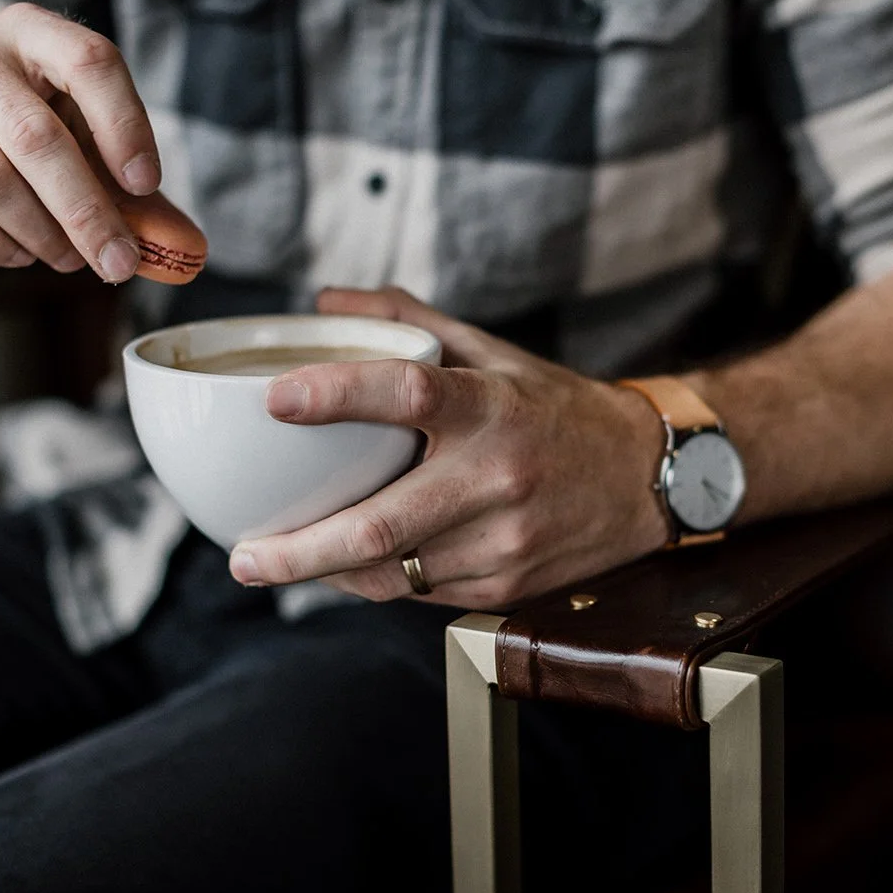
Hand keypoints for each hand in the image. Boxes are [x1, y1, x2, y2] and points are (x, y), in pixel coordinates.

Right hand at [0, 3, 157, 281]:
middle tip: (120, 262)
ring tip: (70, 259)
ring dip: (43, 236)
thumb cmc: (0, 125)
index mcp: (28, 31)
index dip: (125, 125)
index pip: (89, 61)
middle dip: (88, 214)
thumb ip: (121, 180)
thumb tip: (183, 246)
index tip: (145, 184)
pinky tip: (20, 254)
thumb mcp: (63, 127)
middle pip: (39, 140)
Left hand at [228, 288, 672, 609]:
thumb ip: (407, 326)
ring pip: (393, 572)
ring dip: (328, 572)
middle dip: (300, 551)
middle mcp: (499, 479)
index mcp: (492, 408)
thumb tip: (326, 301)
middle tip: (243, 557)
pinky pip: (418, 591)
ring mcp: (504, 542)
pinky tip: (346, 566)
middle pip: (383, 525)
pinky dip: (373, 581)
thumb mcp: (492, 352)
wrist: (648, 478)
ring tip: (279, 561)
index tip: (274, 400)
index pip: (408, 395)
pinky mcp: (506, 586)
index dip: (337, 395)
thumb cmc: (557, 410)